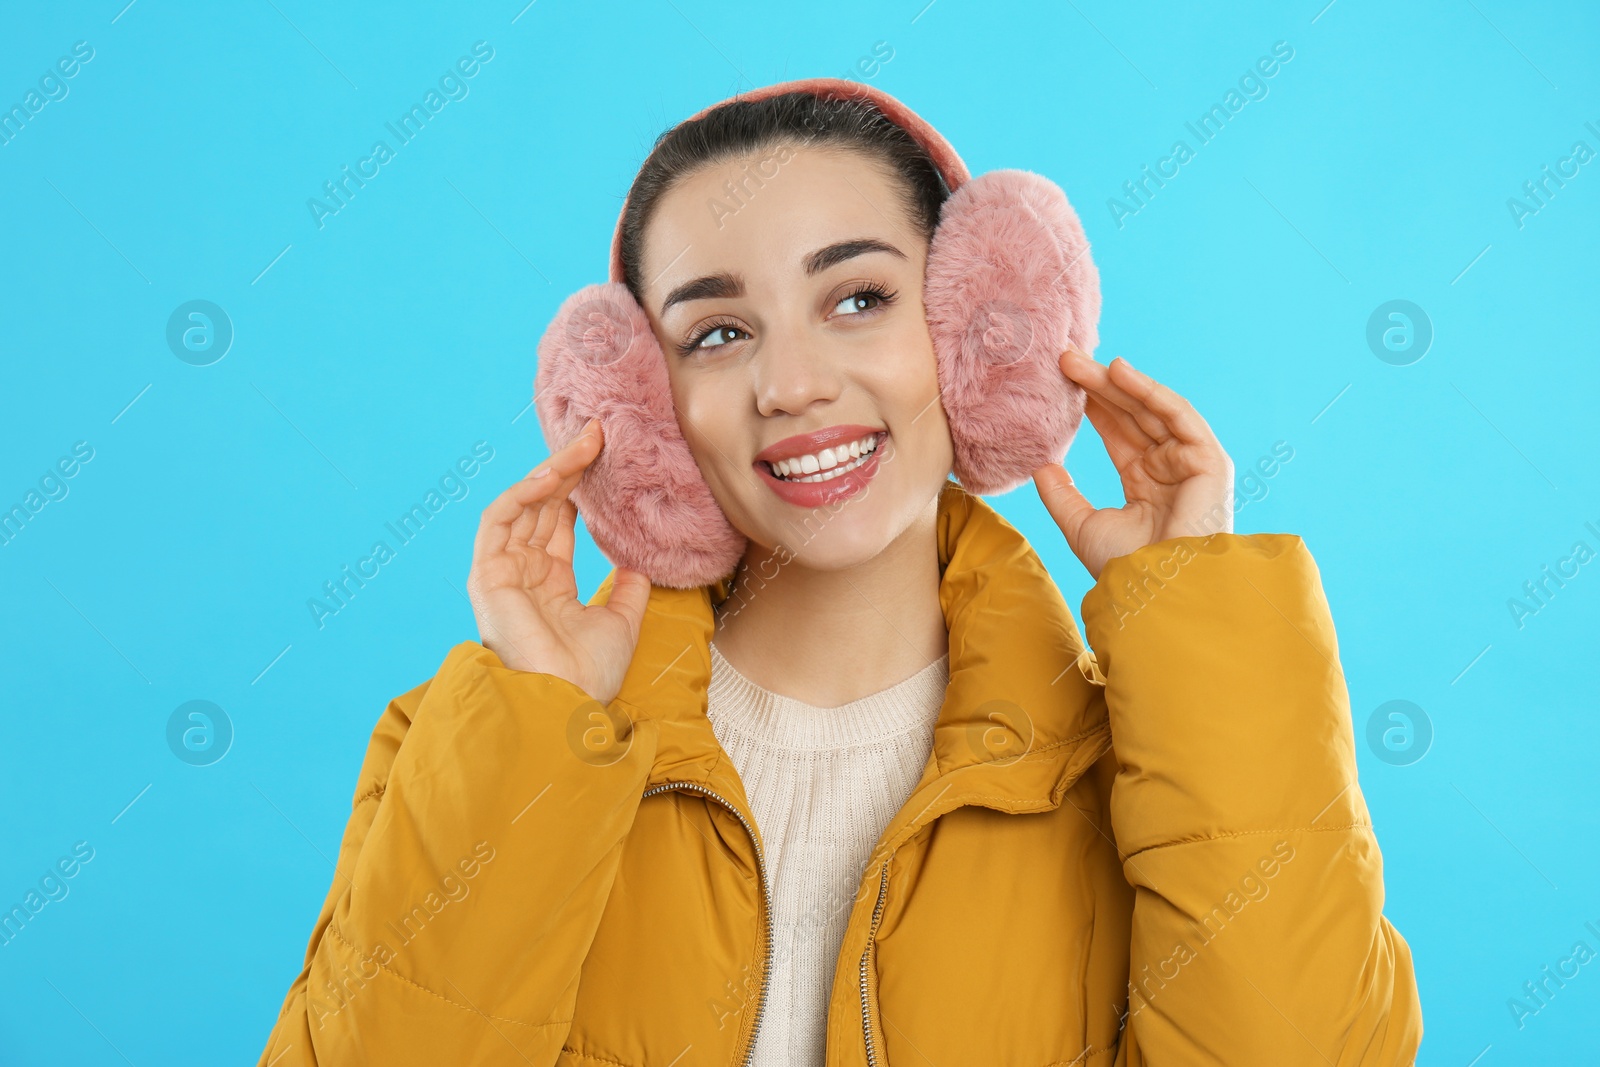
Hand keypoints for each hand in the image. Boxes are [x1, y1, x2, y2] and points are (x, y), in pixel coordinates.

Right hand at [466, 417, 652, 705]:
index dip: (581, 488)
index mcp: (550, 583)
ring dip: (551, 470)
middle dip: (569, 467)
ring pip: (523, 504)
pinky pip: (500, 520)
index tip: (606, 457)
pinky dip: (523, 492)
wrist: (566, 703)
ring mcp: (503, 571)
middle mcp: (523, 573)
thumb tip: (639, 566)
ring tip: (583, 443)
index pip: (560, 521)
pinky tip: (553, 473)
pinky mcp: (487, 574)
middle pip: (543, 505)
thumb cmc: (589, 675)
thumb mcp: (620, 623)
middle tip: (597, 434)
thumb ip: (627, 591)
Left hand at [1032, 349, 1233, 581]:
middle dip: (1098, 385)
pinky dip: (1151, 391)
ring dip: (1117, 382)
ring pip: (1150, 409)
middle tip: (1063, 359)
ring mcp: (1190, 462)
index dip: (1090, 405)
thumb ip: (1062, 496)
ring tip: (1080, 361)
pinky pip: (1178, 415)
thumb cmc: (1125, 568)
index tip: (1059, 380)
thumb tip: (1041, 467)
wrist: (1158, 590)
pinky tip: (1120, 372)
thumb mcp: (1083, 526)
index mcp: (1145, 483)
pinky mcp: (1209, 460)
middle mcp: (1169, 468)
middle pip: (1131, 414)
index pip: (1117, 432)